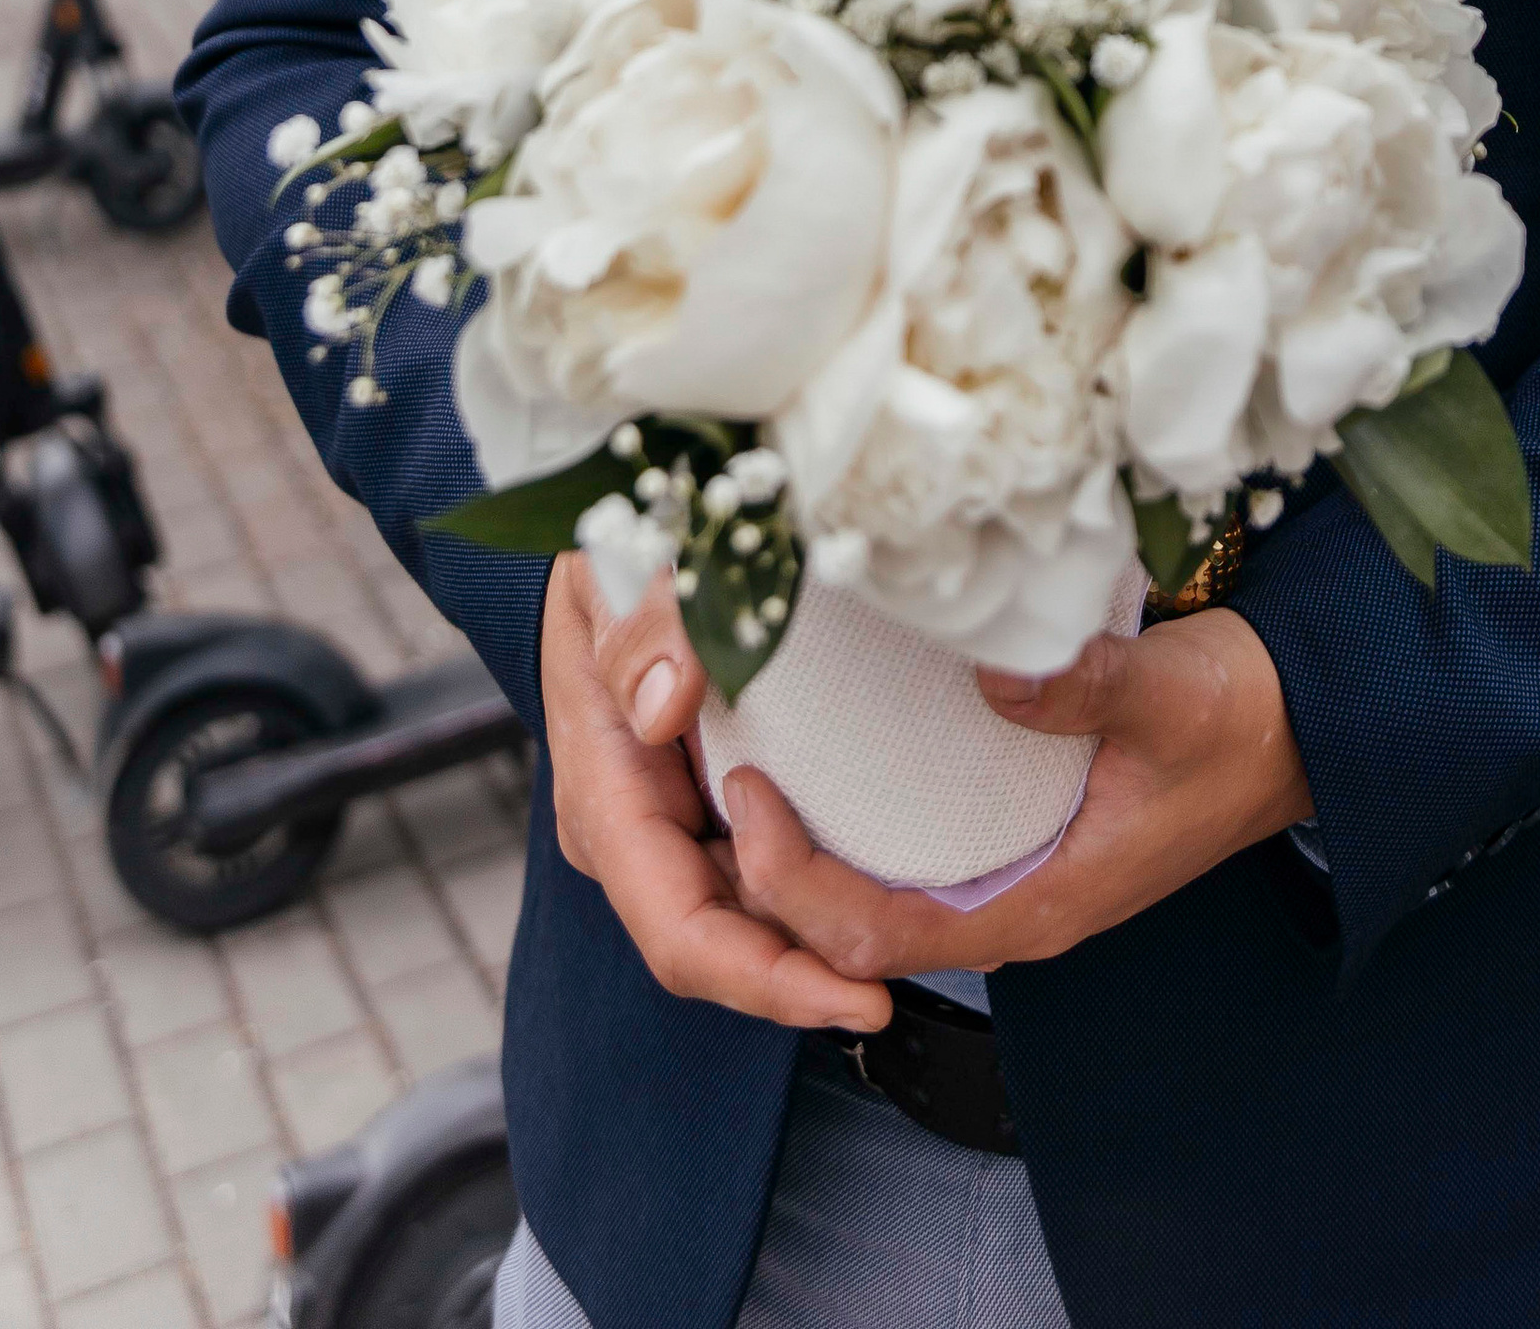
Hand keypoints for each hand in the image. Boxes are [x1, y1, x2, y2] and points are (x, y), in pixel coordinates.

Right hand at [540, 550, 895, 1031]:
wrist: (597, 546)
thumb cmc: (614, 553)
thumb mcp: (624, 567)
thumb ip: (647, 622)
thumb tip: (666, 704)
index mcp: (608, 803)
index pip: (687, 936)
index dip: (772, 983)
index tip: (864, 993)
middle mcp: (637, 839)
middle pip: (731, 951)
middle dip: (818, 978)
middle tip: (922, 979)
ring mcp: (674, 830)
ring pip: (759, 922)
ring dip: (832, 941)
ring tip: (942, 941)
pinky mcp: (710, 809)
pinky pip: (770, 873)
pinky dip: (830, 886)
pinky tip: (907, 881)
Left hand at [720, 605, 1314, 990]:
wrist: (1311, 725)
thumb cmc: (1247, 722)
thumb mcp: (1172, 693)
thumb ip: (1086, 684)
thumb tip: (991, 665)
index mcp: (1040, 904)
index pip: (878, 935)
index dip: (797, 882)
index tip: (753, 792)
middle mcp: (1014, 904)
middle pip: (856, 928)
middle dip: (773, 874)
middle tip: (726, 766)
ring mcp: (1015, 871)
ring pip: (877, 894)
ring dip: (804, 851)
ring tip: (753, 754)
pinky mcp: (1019, 832)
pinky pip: (909, 850)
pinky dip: (851, 816)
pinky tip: (826, 747)